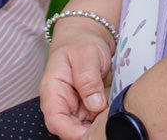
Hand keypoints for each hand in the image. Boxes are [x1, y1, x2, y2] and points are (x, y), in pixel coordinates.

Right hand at [40, 16, 113, 139]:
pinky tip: (113, 111)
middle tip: (109, 124)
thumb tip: (95, 105)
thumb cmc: (81, 42)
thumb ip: (88, 79)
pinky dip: (104, 120)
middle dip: (89, 131)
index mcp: (52, 90)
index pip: (55, 121)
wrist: (85, 36)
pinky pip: (94, 121)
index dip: (72, 133)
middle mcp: (61, 102)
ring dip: (98, 126)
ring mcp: (74, 107)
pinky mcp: (86, 108)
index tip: (93, 134)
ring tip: (113, 114)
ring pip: (84, 128)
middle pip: (70, 129)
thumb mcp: (86, 55)